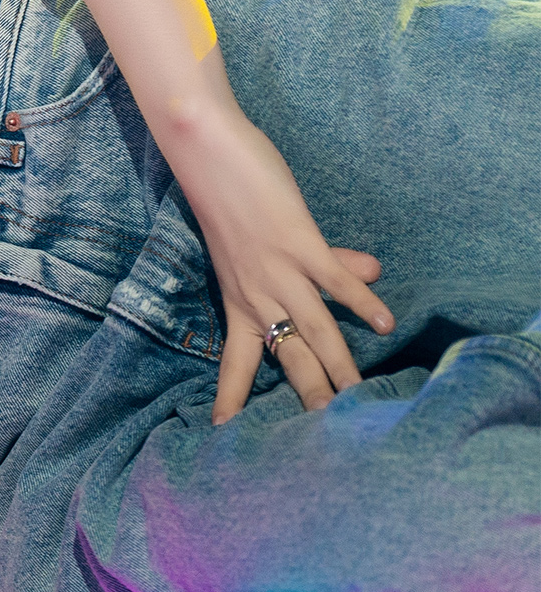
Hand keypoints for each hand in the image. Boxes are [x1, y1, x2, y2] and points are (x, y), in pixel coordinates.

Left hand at [159, 89, 394, 423]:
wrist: (206, 154)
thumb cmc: (232, 197)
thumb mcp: (263, 245)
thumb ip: (318, 268)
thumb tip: (372, 276)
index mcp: (239, 301)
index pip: (238, 363)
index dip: (235, 398)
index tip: (226, 434)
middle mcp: (256, 294)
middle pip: (288, 358)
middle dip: (307, 398)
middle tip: (322, 438)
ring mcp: (277, 271)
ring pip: (314, 331)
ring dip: (338, 367)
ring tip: (358, 401)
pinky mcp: (296, 243)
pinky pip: (332, 282)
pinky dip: (360, 302)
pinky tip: (385, 323)